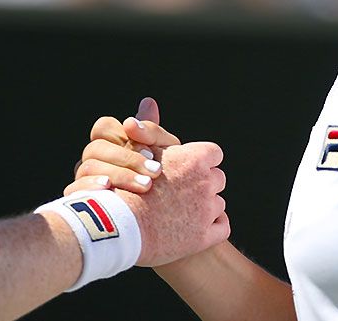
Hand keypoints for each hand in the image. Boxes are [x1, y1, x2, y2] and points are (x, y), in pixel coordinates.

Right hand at [67, 97, 181, 194]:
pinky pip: (74, 189)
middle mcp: (94, 159)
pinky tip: (109, 188)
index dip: (122, 136)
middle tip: (154, 173)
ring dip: (118, 175)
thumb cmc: (163, 179)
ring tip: (144, 187)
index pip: (102, 127)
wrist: (165, 217)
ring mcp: (85, 178)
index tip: (150, 152)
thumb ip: (152, 130)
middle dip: (127, 159)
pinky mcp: (79, 200)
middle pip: (96, 148)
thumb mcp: (164, 153)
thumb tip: (147, 103)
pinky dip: (90, 186)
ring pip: (88, 167)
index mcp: (111, 143)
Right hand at [120, 141, 229, 266]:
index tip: (188, 167)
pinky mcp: (204, 237)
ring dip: (205, 206)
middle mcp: (205, 182)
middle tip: (180, 192)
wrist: (116, 224)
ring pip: (218, 203)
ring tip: (180, 212)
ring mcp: (207, 210)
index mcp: (193, 159)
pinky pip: (222, 226)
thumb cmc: (122, 185)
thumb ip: (150, 129)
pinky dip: (212, 226)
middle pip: (217, 178)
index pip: (213, 153)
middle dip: (203, 184)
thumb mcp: (136, 150)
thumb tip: (150, 101)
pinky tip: (194, 227)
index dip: (200, 160)